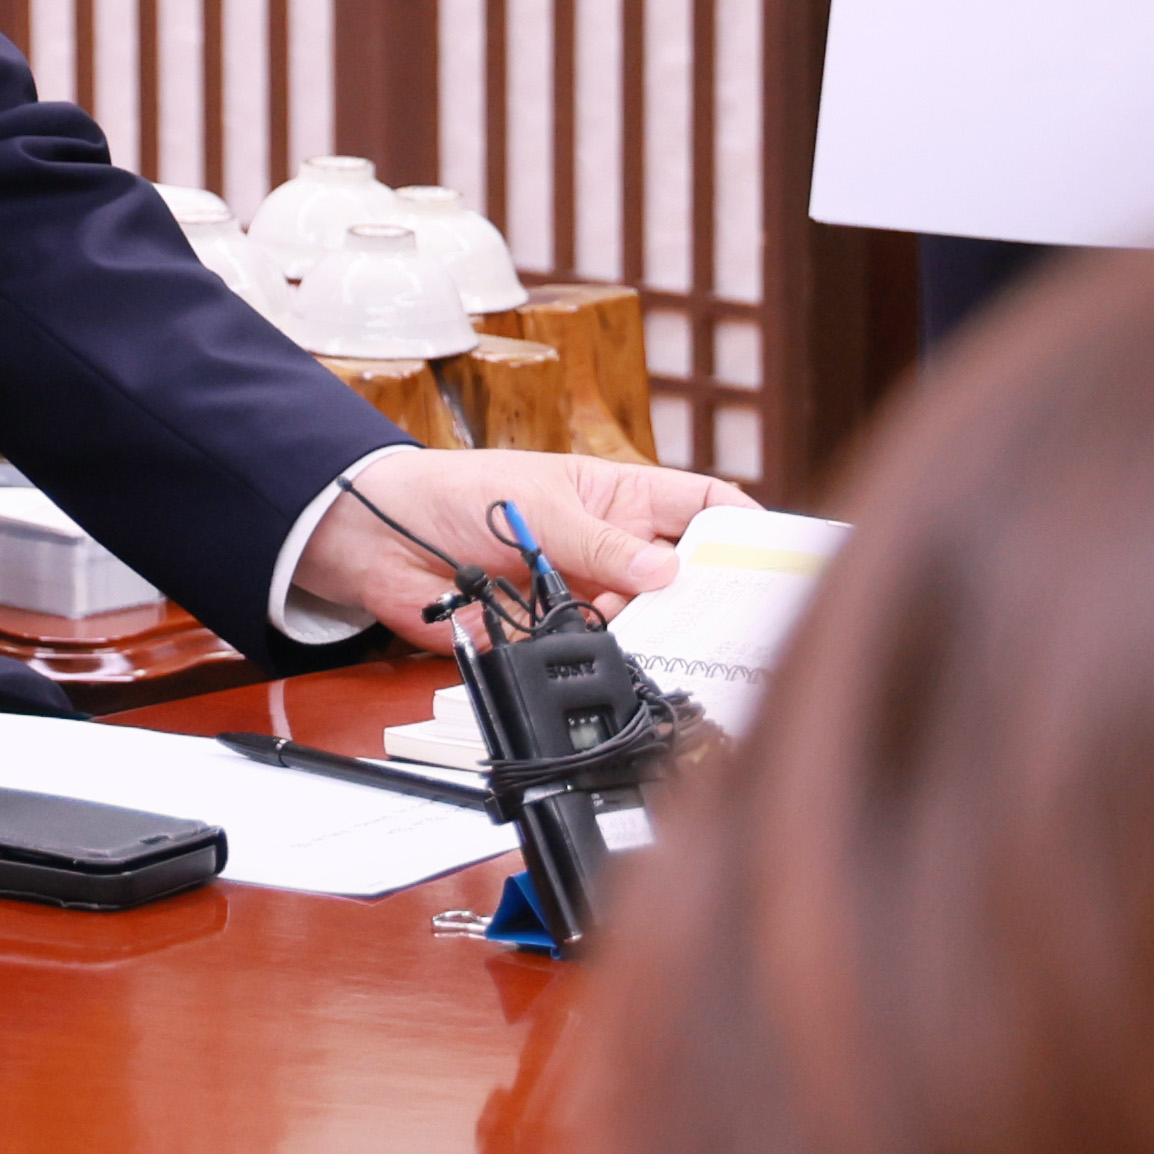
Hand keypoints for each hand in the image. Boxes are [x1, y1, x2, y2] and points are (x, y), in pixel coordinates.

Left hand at [293, 449, 748, 650]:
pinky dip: (605, 659)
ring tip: (665, 639)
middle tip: (735, 618)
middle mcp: (612, 549)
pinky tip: (613, 660)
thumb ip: (599, 541)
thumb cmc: (454, 493)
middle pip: (685, 576)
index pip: (701, 505)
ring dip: (654, 630)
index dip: (742, 525)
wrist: (377, 539)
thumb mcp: (536, 503)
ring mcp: (586, 593)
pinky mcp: (552, 635)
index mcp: (619, 499)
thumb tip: (666, 568)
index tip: (776, 555)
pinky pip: (594, 654)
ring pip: (646, 622)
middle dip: (708, 594)